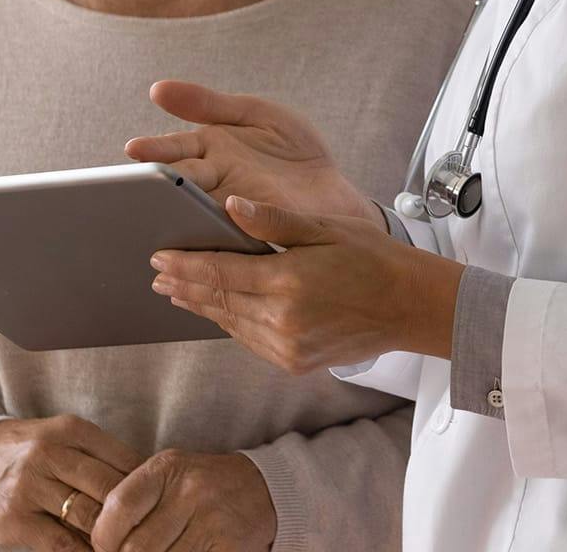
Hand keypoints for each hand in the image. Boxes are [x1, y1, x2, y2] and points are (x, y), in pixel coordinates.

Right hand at [0, 414, 143, 550]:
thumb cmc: (26, 450)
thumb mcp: (61, 436)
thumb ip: (97, 455)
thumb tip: (143, 483)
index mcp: (70, 430)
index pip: (124, 460)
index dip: (145, 487)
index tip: (157, 504)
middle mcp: (50, 455)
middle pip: (110, 489)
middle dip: (132, 513)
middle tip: (147, 528)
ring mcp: (31, 488)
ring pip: (88, 517)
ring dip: (111, 536)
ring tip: (125, 543)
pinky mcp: (16, 520)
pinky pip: (61, 543)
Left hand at [89, 449, 275, 551]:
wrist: (264, 489)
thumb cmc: (204, 487)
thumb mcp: (170, 477)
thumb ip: (135, 501)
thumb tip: (98, 542)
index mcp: (168, 469)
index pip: (119, 507)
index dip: (103, 536)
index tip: (105, 546)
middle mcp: (190, 491)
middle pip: (136, 547)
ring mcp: (212, 521)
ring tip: (162, 551)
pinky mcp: (228, 547)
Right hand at [127, 82, 378, 224]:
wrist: (335, 187)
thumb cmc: (293, 150)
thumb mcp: (255, 114)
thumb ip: (209, 103)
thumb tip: (157, 89)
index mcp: (209, 150)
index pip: (174, 149)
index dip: (155, 150)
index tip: (135, 150)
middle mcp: (213, 183)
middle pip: (179, 185)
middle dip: (158, 186)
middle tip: (139, 187)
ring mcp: (230, 212)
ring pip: (195, 213)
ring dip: (179, 216)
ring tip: (163, 215)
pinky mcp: (250, 237)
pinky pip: (225, 239)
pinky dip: (211, 240)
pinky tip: (201, 243)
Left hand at [148, 196, 463, 374]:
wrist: (409, 306)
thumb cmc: (371, 257)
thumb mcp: (324, 227)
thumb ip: (273, 220)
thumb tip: (229, 205)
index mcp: (287, 282)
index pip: (219, 272)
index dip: (185, 265)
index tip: (158, 257)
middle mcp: (281, 320)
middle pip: (217, 300)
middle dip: (184, 286)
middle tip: (157, 274)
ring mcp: (287, 346)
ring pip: (230, 322)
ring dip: (201, 305)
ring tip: (177, 292)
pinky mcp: (294, 361)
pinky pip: (249, 339)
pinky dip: (229, 322)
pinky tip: (218, 310)